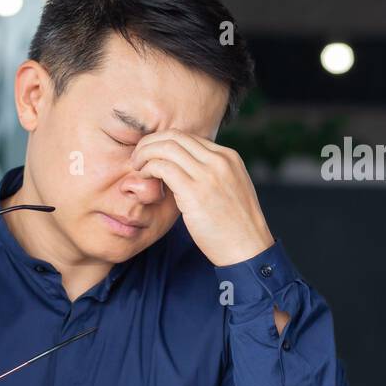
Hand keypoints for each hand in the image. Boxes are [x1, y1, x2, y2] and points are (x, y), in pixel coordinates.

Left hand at [130, 131, 273, 267]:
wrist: (248, 249)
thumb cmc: (234, 227)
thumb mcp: (229, 190)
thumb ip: (211, 175)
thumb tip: (186, 171)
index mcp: (229, 157)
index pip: (188, 137)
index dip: (164, 142)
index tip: (151, 154)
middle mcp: (220, 160)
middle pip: (175, 136)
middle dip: (151, 142)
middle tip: (137, 157)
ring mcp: (208, 174)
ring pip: (166, 147)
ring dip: (145, 154)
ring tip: (137, 167)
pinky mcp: (195, 192)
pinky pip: (163, 167)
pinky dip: (148, 168)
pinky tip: (143, 178)